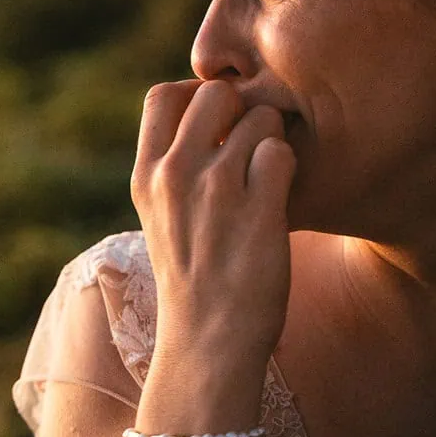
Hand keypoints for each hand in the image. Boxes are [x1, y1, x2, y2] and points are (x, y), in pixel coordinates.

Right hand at [131, 79, 296, 371]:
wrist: (208, 344)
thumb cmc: (192, 280)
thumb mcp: (159, 217)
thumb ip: (172, 169)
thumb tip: (205, 117)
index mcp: (145, 176)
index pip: (163, 94)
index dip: (196, 96)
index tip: (216, 128)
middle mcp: (175, 175)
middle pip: (216, 92)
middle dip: (242, 110)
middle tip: (251, 148)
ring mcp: (216, 191)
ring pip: (259, 118)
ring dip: (273, 141)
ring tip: (268, 181)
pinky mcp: (258, 211)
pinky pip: (282, 152)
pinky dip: (290, 168)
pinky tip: (282, 197)